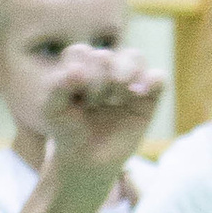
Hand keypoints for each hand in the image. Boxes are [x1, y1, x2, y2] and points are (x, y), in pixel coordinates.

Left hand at [44, 47, 162, 182]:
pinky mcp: (147, 97)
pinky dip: (153, 80)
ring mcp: (127, 81)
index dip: (78, 74)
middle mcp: (104, 68)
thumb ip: (57, 88)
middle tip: (94, 105)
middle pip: (105, 57)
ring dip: (124, 74)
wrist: (87, 159)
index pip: (81, 53)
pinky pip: (159, 78)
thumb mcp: (53, 111)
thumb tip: (77, 70)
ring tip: (117, 98)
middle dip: (97, 83)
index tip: (76, 99)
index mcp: (79, 66)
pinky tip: (141, 93)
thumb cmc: (67, 130)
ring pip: (134, 57)